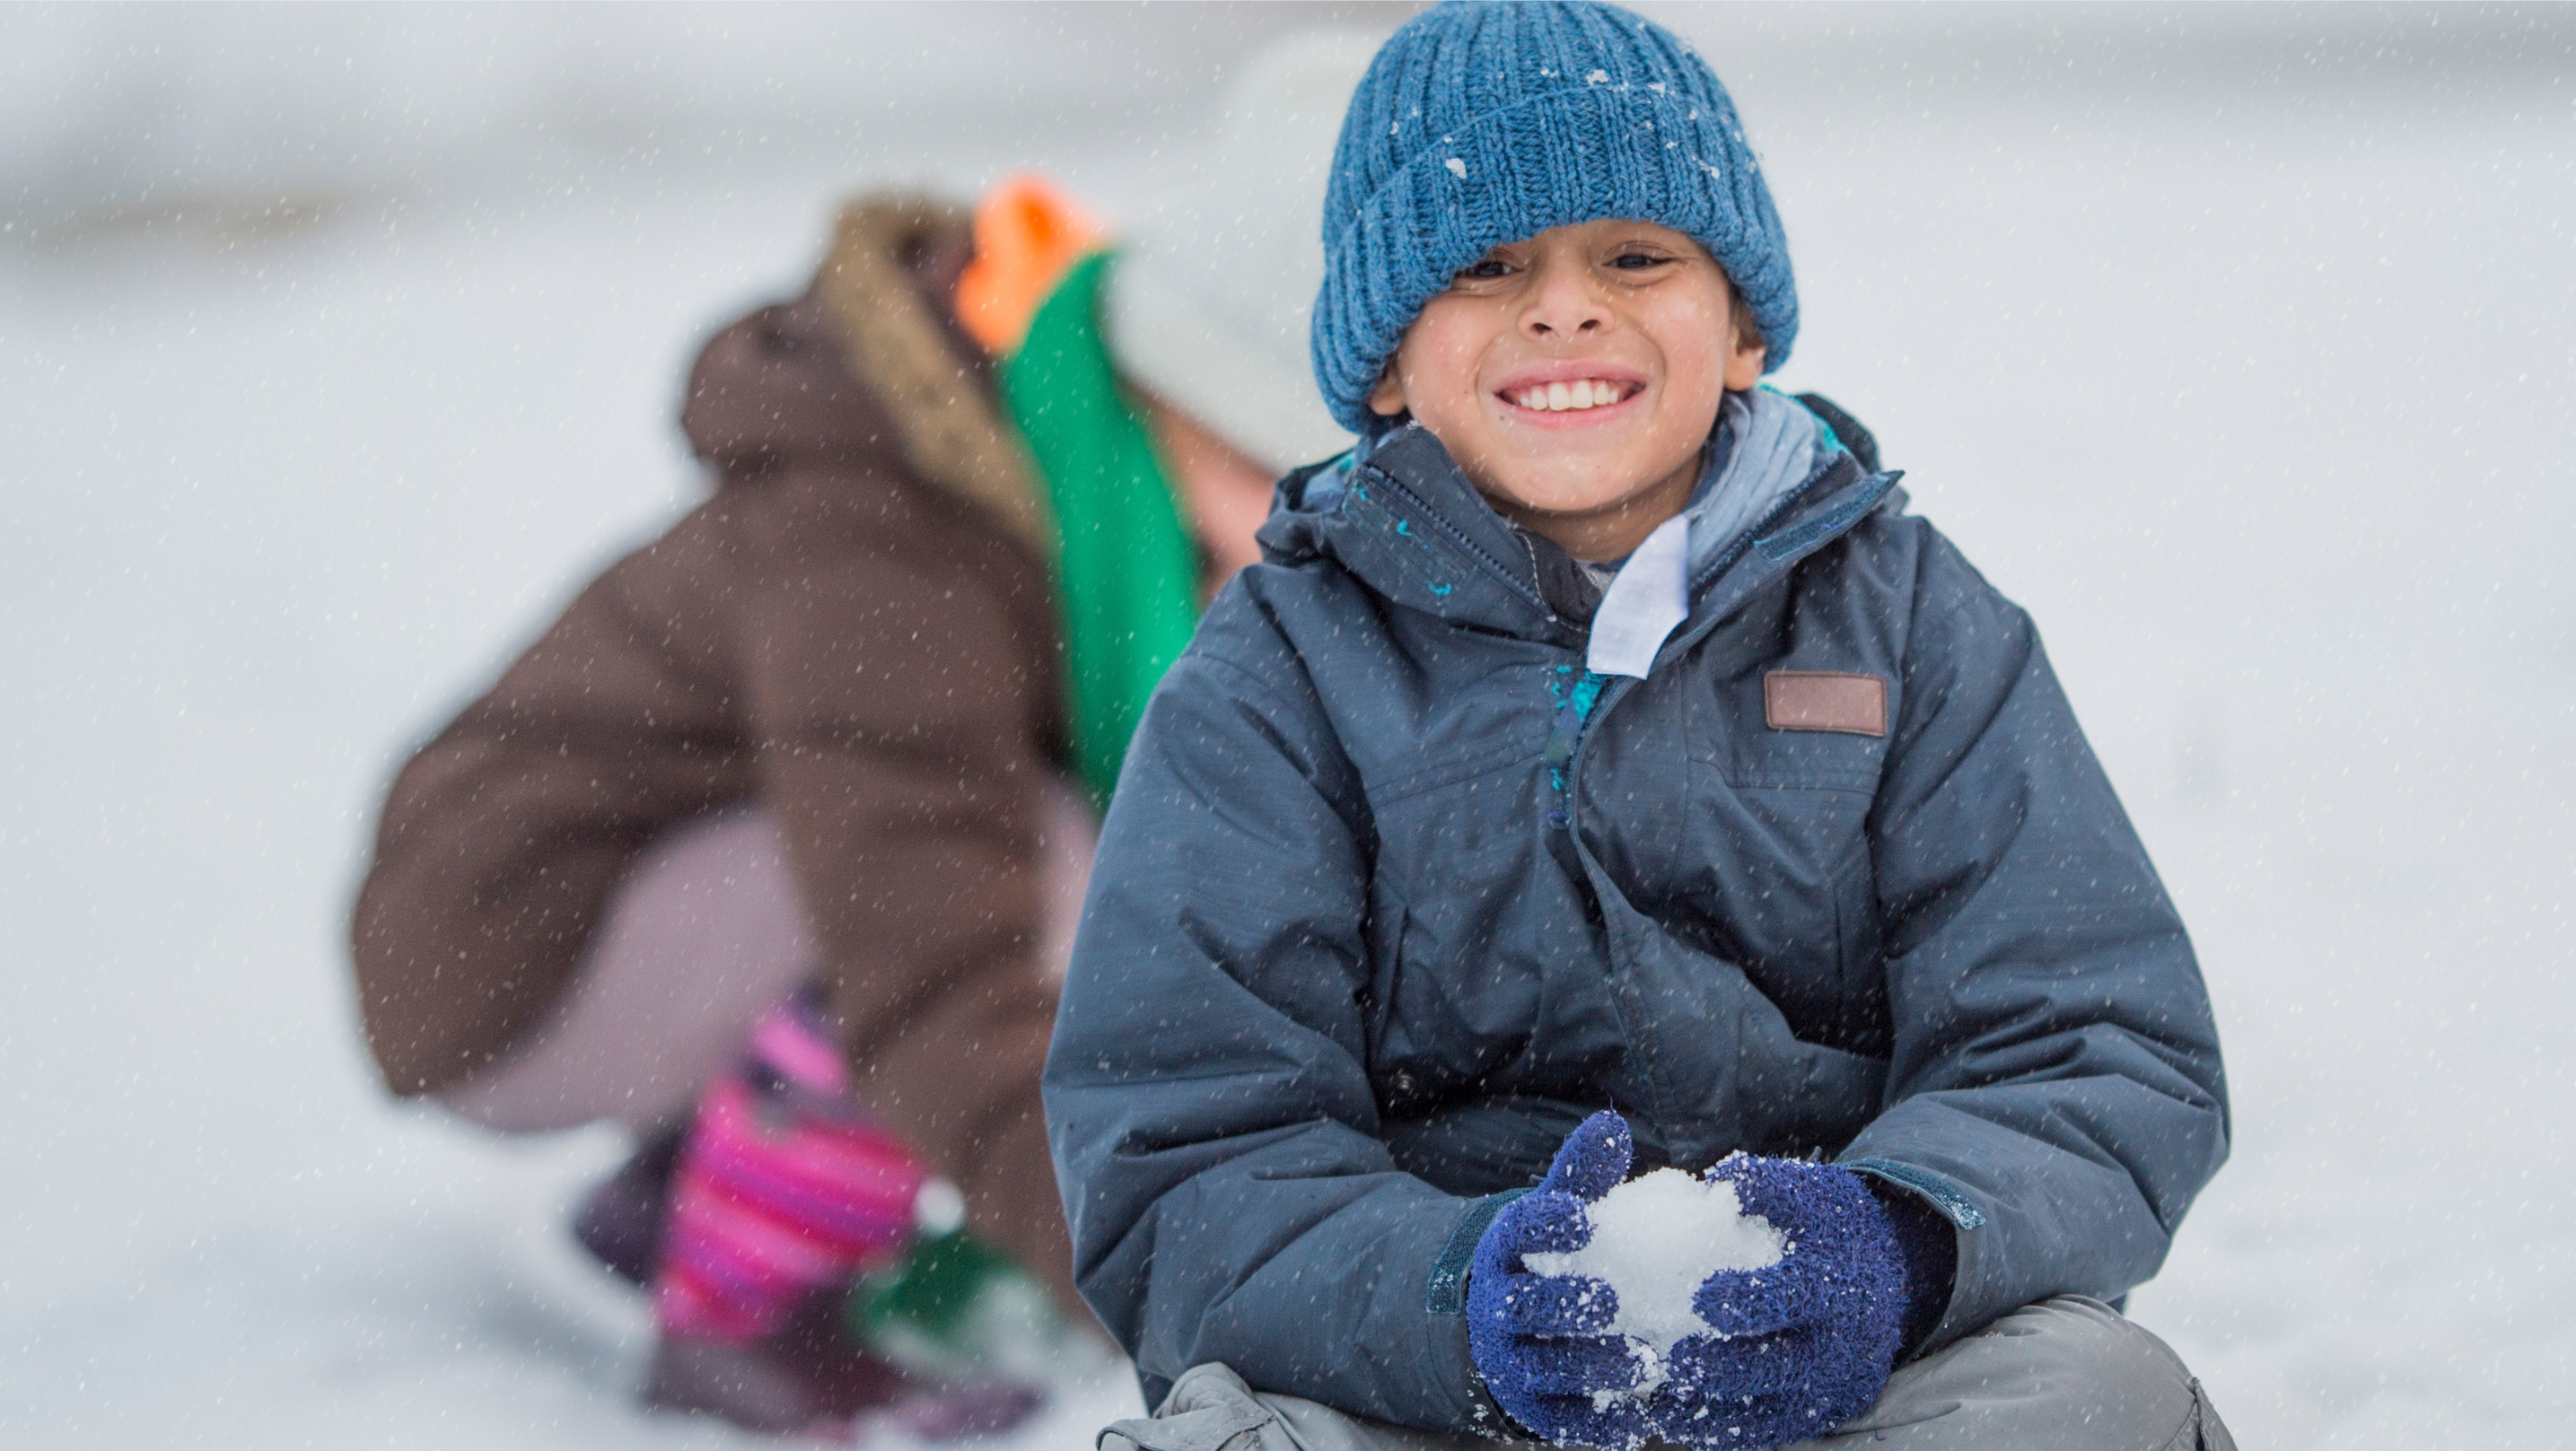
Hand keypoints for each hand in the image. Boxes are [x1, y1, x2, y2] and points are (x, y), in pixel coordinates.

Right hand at [1466, 1112, 1648, 1448]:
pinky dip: (1599, 1423)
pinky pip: (1564, 1421)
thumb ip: (1582, 1176)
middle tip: (1610, 1299)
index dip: (1542, 1224)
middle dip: (1562, 1305)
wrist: (1499, 1329)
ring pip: (1546, 1368)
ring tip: (1642, 1362)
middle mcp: (1499, 1307)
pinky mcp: (1533, 1410)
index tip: (1579, 1218)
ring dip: (1592, 1367)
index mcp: (1505, 1250)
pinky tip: (1641, 1418)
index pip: (1514, 1231)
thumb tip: (1611, 1124)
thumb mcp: (1557, 1213)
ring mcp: (1512, 1362)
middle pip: (1521, 1307)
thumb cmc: (1547, 1259)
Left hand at [1648, 1157, 1905, 1449]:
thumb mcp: (1809, 1194)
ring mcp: (1832, 1387)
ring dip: (1707, 1413)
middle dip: (1719, 1368)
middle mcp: (1839, 1345)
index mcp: (1834, 1287)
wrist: (1893, 1273)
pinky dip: (1723, 1432)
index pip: (1790, 1299)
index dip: (1744, 1300)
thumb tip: (1720, 1180)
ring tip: (1655, 1402)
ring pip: (1767, 1415)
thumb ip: (1765, 1185)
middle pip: (1775, 1367)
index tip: (1700, 1296)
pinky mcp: (1822, 1414)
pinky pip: (1769, 1432)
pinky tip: (1677, 1421)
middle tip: (1671, 1358)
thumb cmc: (1833, 1227)